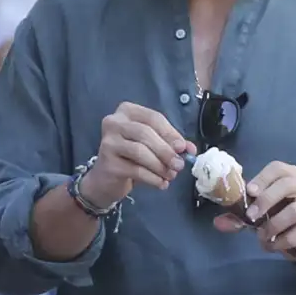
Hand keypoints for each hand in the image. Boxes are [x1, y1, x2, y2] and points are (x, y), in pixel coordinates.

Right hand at [81, 102, 195, 207]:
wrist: (106, 179)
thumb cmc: (131, 157)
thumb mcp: (152, 145)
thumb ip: (170, 143)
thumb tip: (190, 149)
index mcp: (127, 111)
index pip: (153, 118)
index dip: (170, 133)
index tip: (183, 148)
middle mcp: (114, 122)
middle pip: (145, 133)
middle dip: (166, 150)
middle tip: (179, 165)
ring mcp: (108, 142)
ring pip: (140, 151)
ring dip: (160, 165)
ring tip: (170, 175)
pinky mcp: (107, 163)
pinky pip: (135, 170)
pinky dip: (152, 178)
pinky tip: (161, 183)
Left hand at [214, 161, 295, 261]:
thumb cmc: (276, 214)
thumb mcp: (256, 211)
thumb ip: (238, 215)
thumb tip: (218, 222)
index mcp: (289, 175)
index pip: (278, 168)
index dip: (263, 178)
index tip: (249, 191)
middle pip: (287, 185)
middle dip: (266, 200)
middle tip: (251, 216)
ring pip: (295, 211)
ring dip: (273, 225)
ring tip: (261, 235)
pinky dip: (280, 241)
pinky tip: (272, 244)